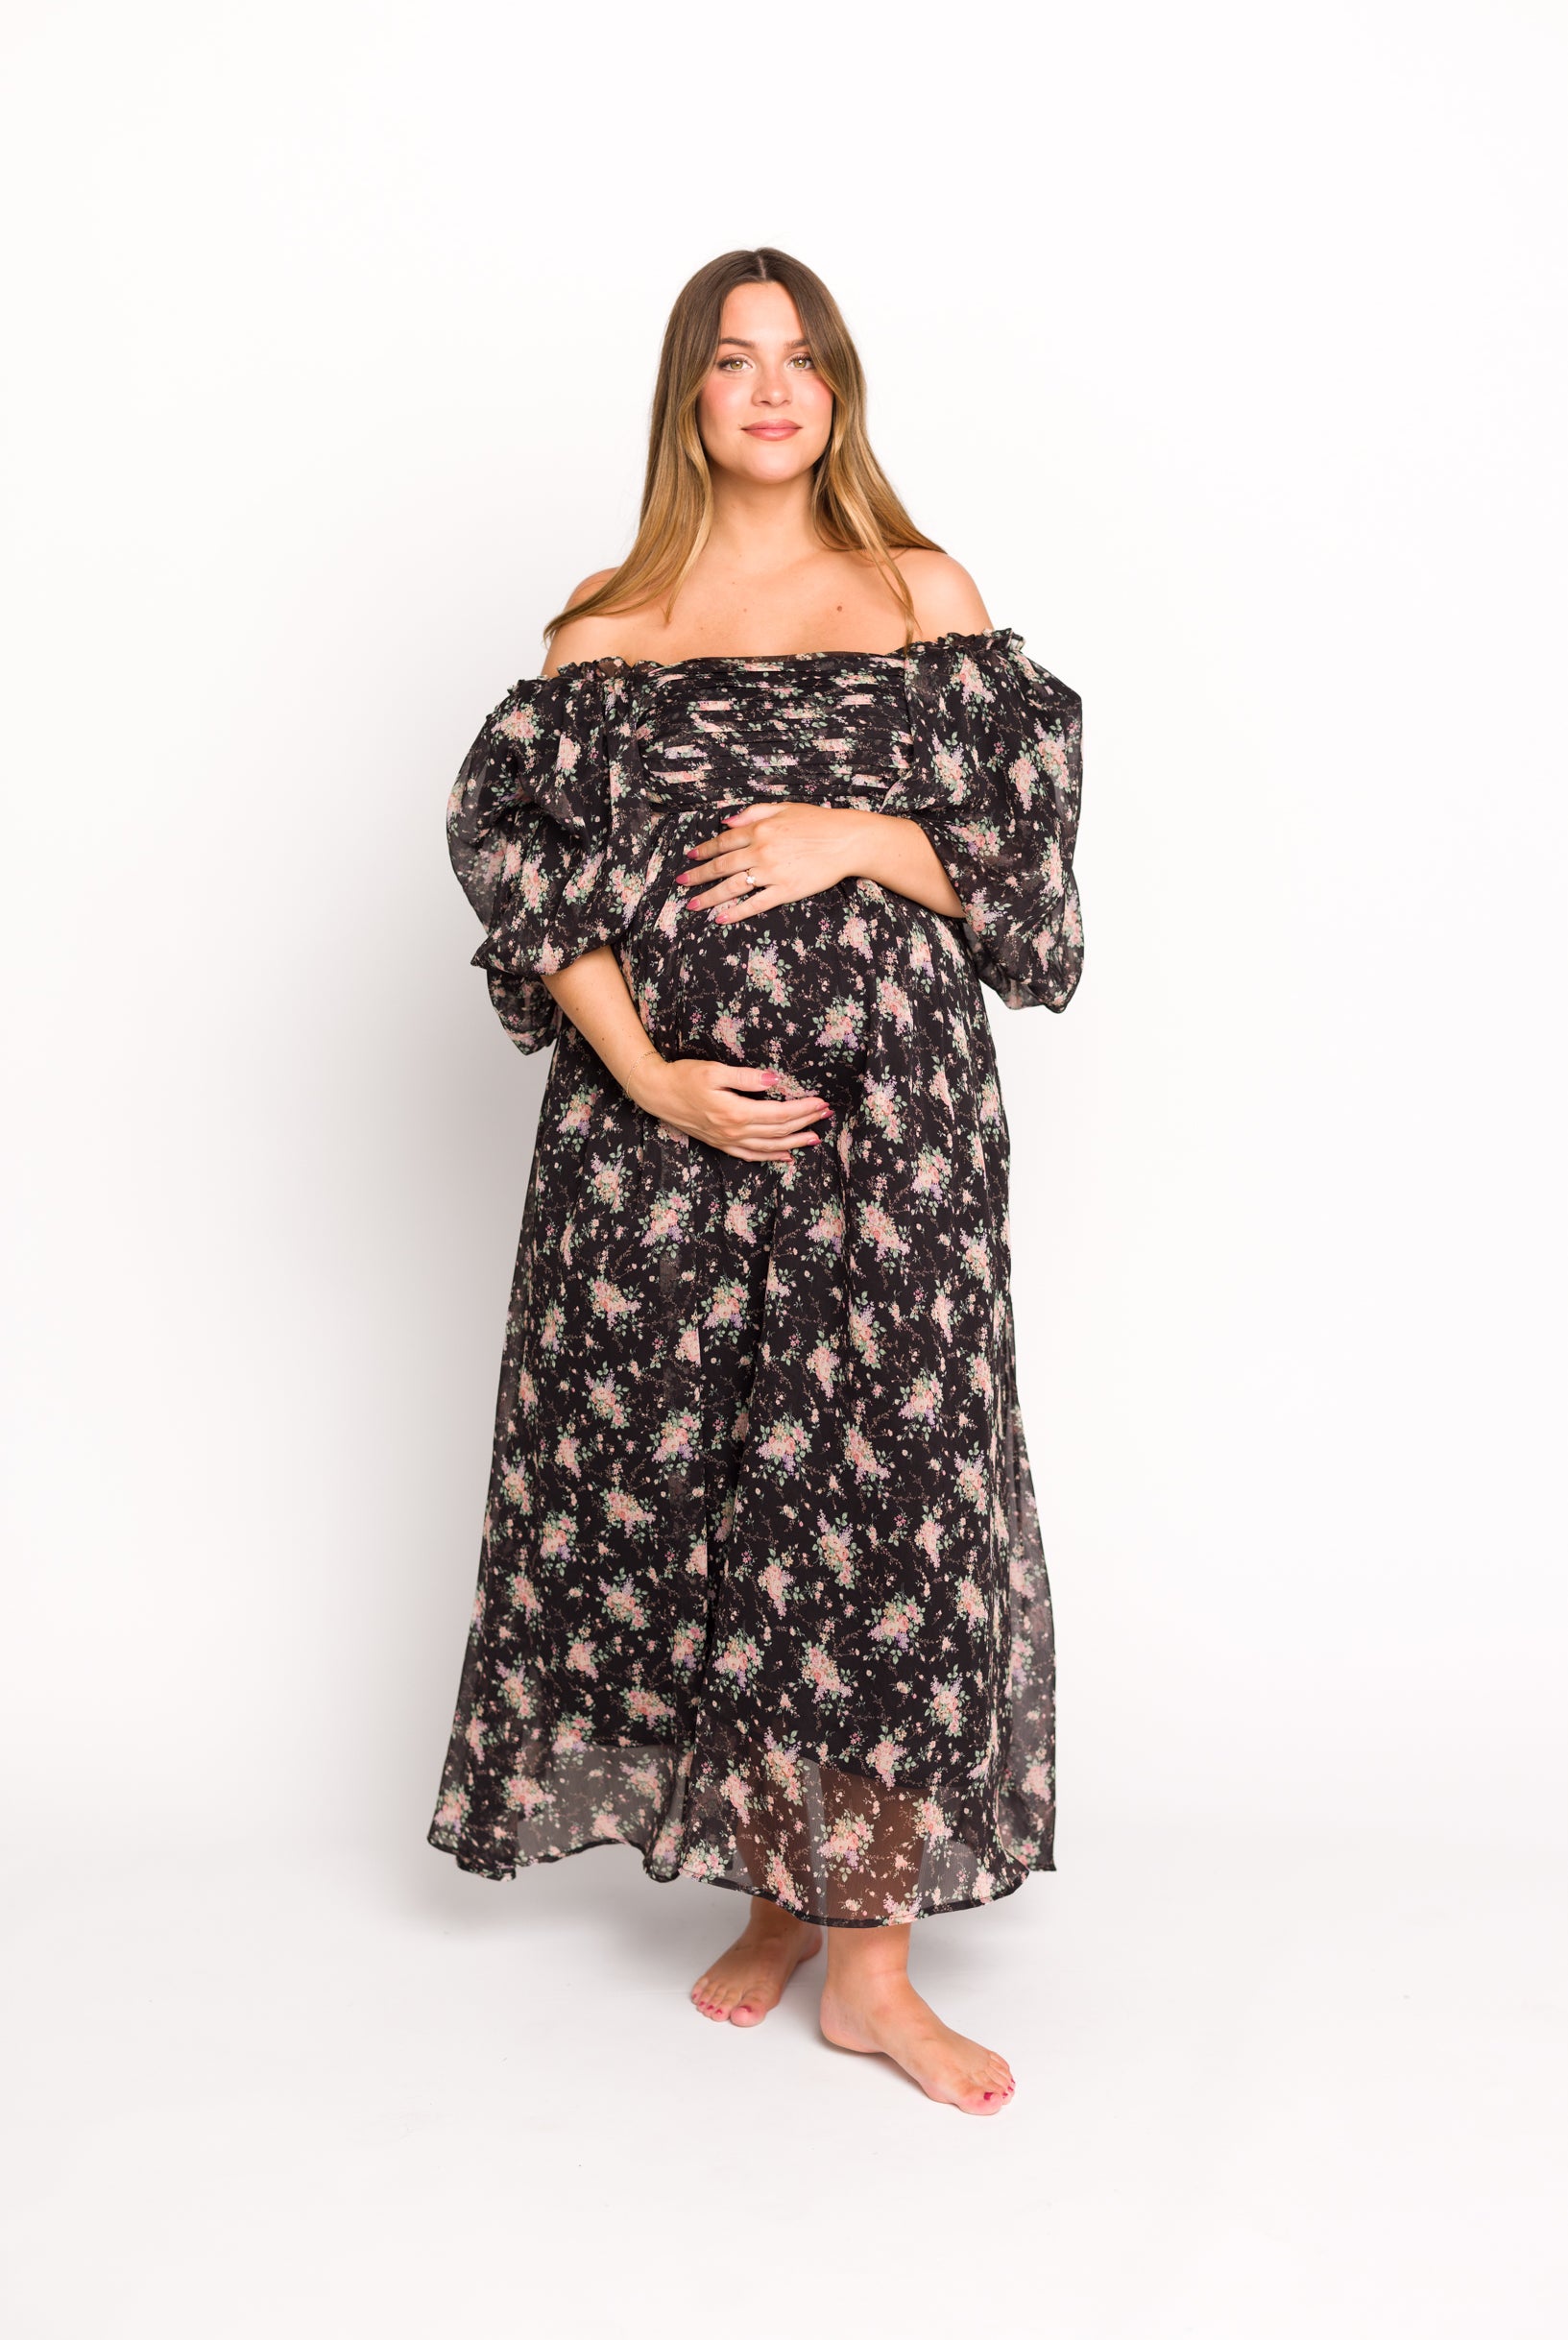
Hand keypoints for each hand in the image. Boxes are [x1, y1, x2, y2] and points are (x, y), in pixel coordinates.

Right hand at [624, 1052, 833, 1161]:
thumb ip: (747, 1077)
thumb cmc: (684, 1077)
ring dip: (794, 1143)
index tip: (821, 1102)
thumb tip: (775, 1080)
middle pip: (778, 1131)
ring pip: (769, 1147)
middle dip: (805, 1123)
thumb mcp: (715, 1070)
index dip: (803, 1109)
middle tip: (826, 1114)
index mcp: (735, 1113)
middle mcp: (734, 1132)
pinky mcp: (721, 1144)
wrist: (657, 1093)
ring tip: (815, 1138)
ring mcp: (727, 1141)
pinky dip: (770, 1157)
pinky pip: (751, 1155)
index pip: (779, 1113)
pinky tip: (785, 1156)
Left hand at [676, 802, 869, 922]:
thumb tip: (726, 822)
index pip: (724, 842)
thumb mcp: (784, 808)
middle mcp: (761, 851)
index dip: (705, 850)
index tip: (691, 857)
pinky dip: (735, 912)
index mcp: (760, 829)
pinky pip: (755, 904)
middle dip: (698, 876)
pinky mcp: (785, 891)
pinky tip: (720, 918)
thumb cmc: (817, 822)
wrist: (846, 840)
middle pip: (721, 866)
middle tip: (681, 883)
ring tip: (693, 905)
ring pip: (732, 887)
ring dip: (709, 897)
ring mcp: (772, 873)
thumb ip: (753, 813)